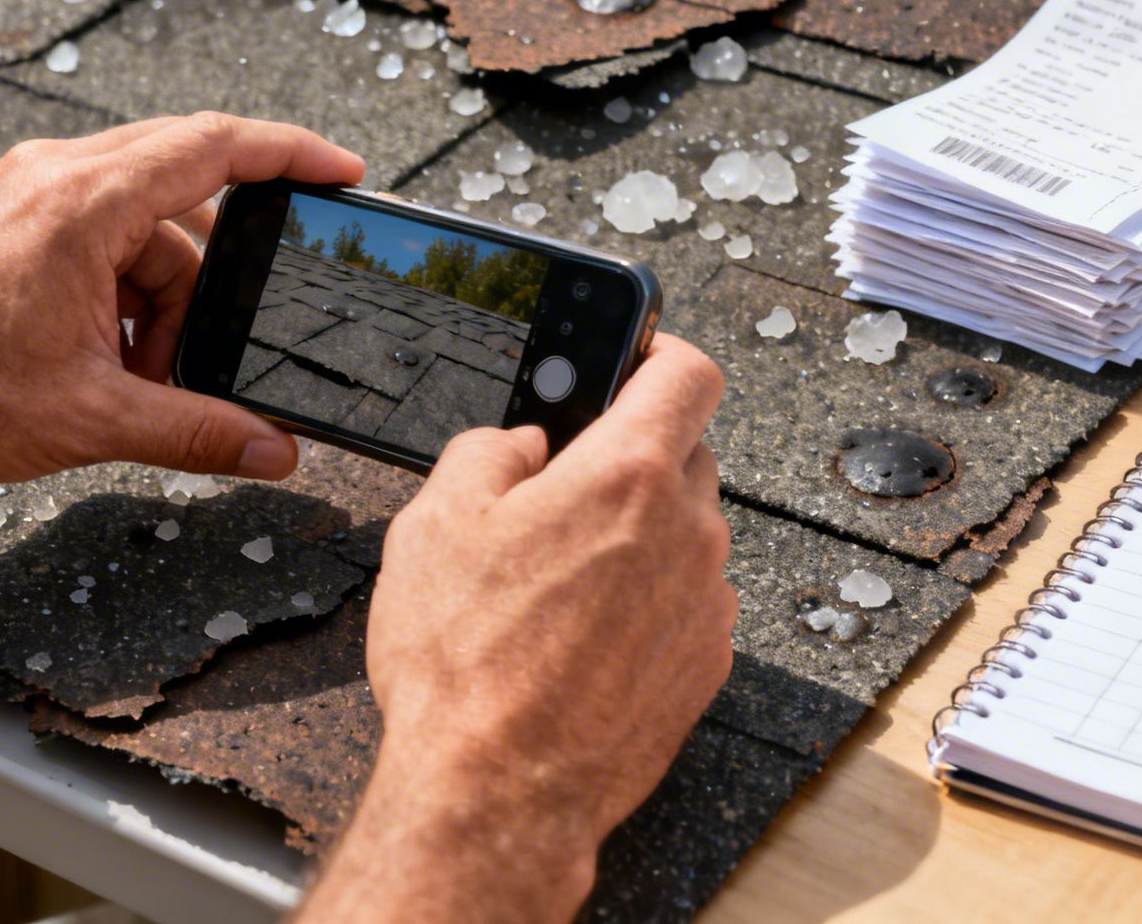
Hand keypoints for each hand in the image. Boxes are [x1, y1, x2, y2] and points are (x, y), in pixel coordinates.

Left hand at [0, 113, 364, 482]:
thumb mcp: (93, 416)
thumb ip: (199, 430)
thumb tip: (271, 447)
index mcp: (84, 201)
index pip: (216, 145)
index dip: (292, 153)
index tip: (340, 168)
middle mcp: (56, 175)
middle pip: (186, 188)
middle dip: (222, 268)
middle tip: (242, 322)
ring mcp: (30, 191)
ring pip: (145, 224)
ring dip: (167, 295)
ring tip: (146, 373)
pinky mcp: (14, 217)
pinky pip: (104, 235)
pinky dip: (126, 292)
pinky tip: (113, 357)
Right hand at [296, 335, 734, 922]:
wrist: (499, 790)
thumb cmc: (467, 666)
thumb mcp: (435, 523)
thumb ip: (488, 451)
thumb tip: (520, 443)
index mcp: (628, 475)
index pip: (691, 372)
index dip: (663, 352)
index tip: (638, 358)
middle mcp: (687, 531)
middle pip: (684, 453)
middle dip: (631, 455)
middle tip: (563, 487)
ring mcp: (706, 601)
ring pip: (685, 531)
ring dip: (639, 535)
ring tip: (558, 582)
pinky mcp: (706, 662)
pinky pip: (687, 599)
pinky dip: (649, 599)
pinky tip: (583, 634)